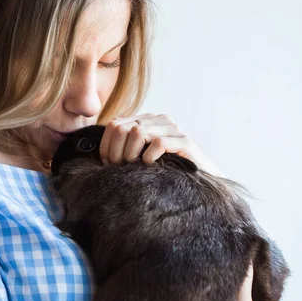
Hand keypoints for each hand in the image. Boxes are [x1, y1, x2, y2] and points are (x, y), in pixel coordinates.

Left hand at [98, 114, 223, 176]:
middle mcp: (159, 120)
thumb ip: (125, 149)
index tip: (108, 165)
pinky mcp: (184, 141)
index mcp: (146, 120)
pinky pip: (158, 143)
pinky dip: (149, 156)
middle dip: (116, 152)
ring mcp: (173, 129)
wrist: (200, 181)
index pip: (114, 124)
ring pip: (137, 133)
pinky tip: (150, 165)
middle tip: (120, 169)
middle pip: (122, 128)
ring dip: (130, 154)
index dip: (107, 146)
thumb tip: (101, 156)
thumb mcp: (142, 157)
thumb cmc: (167, 171)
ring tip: (134, 168)